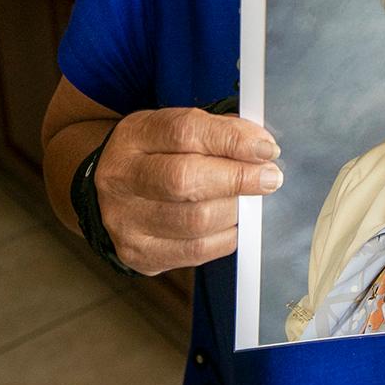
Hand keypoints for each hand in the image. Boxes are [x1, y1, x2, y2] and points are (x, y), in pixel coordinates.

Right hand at [92, 109, 282, 275]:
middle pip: (185, 180)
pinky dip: (226, 236)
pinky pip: (197, 251)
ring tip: (249, 200)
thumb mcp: (179, 129)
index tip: (266, 149)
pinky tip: (232, 222)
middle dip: (238, 178)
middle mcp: (121, 178)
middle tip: (269, 178)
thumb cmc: (159, 156)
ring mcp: (125, 221)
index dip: (232, 140)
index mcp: (134, 136)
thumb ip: (219, 132)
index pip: (184, 132)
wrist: (115, 193)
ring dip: (235, 210)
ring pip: (195, 220)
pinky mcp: (138, 255)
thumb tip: (261, 148)